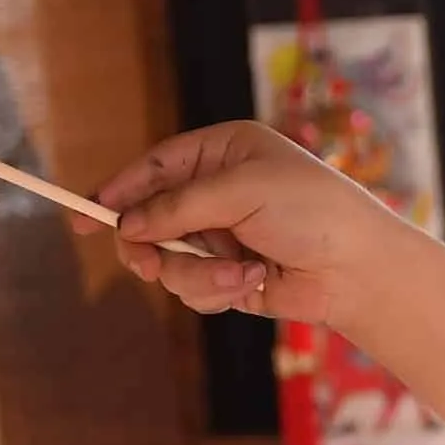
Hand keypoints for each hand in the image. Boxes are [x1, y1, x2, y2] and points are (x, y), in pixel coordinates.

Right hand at [94, 122, 411, 329]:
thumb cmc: (312, 211)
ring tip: (239, 274)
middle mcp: (219, 193)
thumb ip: (178, 206)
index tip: (85, 215)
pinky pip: (195, 289)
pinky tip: (252, 284)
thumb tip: (126, 225)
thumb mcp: (241, 192)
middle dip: (147, 244)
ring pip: (170, 261)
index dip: (118, 191)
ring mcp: (223, 237)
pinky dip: (216, 291)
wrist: (359, 269)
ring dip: (197, 274)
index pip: (155, 167)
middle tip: (144, 263)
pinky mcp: (231, 277)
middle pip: (150, 218)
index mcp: (223, 153)